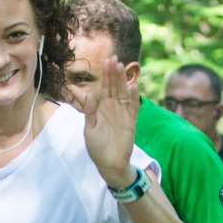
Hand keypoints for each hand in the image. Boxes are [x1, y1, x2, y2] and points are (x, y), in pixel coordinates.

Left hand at [80, 55, 139, 187]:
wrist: (108, 164)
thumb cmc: (97, 147)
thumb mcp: (89, 128)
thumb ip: (89, 111)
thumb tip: (89, 94)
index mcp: (102, 109)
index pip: (104, 88)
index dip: (106, 75)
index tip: (106, 61)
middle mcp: (113, 109)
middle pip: (115, 87)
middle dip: (114, 73)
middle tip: (114, 58)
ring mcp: (123, 115)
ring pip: (123, 94)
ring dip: (123, 81)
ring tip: (122, 67)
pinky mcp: (130, 122)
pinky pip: (133, 108)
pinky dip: (134, 98)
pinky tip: (133, 87)